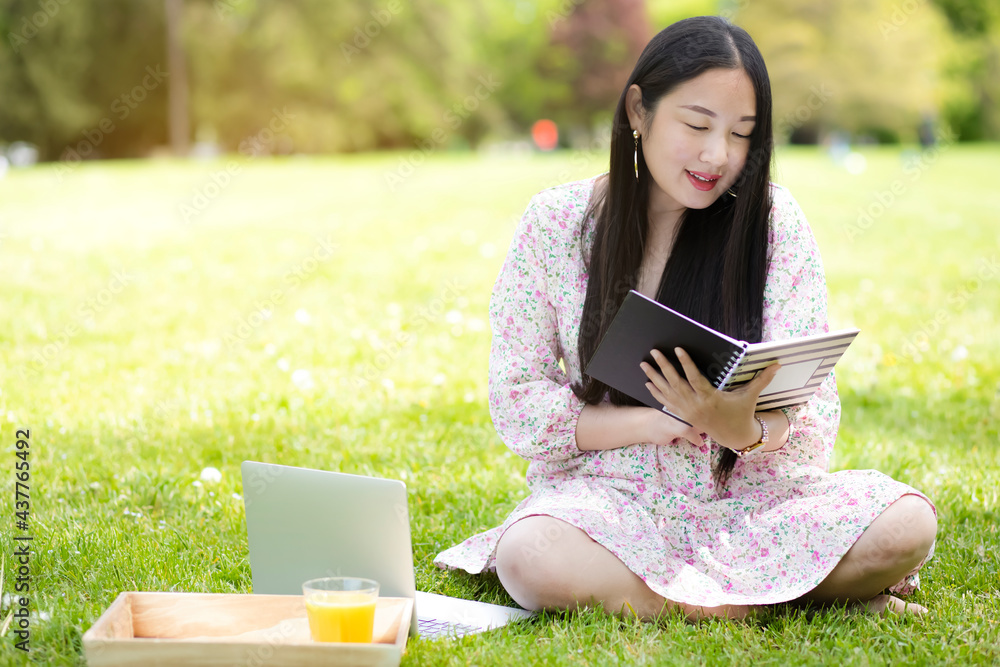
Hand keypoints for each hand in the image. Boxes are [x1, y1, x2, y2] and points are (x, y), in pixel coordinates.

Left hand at [640, 347, 781, 449]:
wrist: (734, 436)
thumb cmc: (742, 412)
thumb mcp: (750, 396)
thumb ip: (762, 379)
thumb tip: (778, 364)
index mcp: (711, 398)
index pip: (695, 378)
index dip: (686, 363)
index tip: (678, 349)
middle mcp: (696, 405)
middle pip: (676, 383)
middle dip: (664, 366)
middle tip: (654, 351)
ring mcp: (687, 411)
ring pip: (667, 392)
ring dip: (654, 377)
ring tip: (644, 363)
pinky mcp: (683, 415)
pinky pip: (666, 403)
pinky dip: (656, 392)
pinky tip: (647, 382)